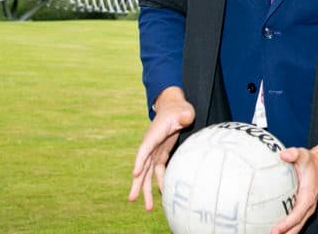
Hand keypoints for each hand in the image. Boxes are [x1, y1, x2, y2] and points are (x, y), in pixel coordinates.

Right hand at [127, 87, 194, 210]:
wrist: (174, 109)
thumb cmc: (179, 110)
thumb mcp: (184, 111)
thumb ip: (185, 115)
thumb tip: (185, 117)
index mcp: (154, 134)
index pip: (145, 149)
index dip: (140, 161)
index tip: (135, 174)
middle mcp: (151, 145)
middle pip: (142, 166)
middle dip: (138, 183)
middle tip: (132, 199)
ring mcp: (154, 151)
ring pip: (147, 173)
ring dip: (146, 189)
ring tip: (148, 207)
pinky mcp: (160, 154)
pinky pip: (157, 171)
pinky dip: (158, 182)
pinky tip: (161, 194)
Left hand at [271, 143, 317, 233]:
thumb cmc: (309, 161)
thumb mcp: (302, 154)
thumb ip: (294, 153)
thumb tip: (284, 155)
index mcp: (308, 196)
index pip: (297, 214)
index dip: (287, 224)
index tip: (276, 230)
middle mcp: (308, 206)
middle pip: (297, 226)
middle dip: (285, 233)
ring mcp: (305, 209)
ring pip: (296, 226)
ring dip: (286, 233)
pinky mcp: (301, 209)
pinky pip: (294, 222)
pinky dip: (286, 228)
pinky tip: (274, 230)